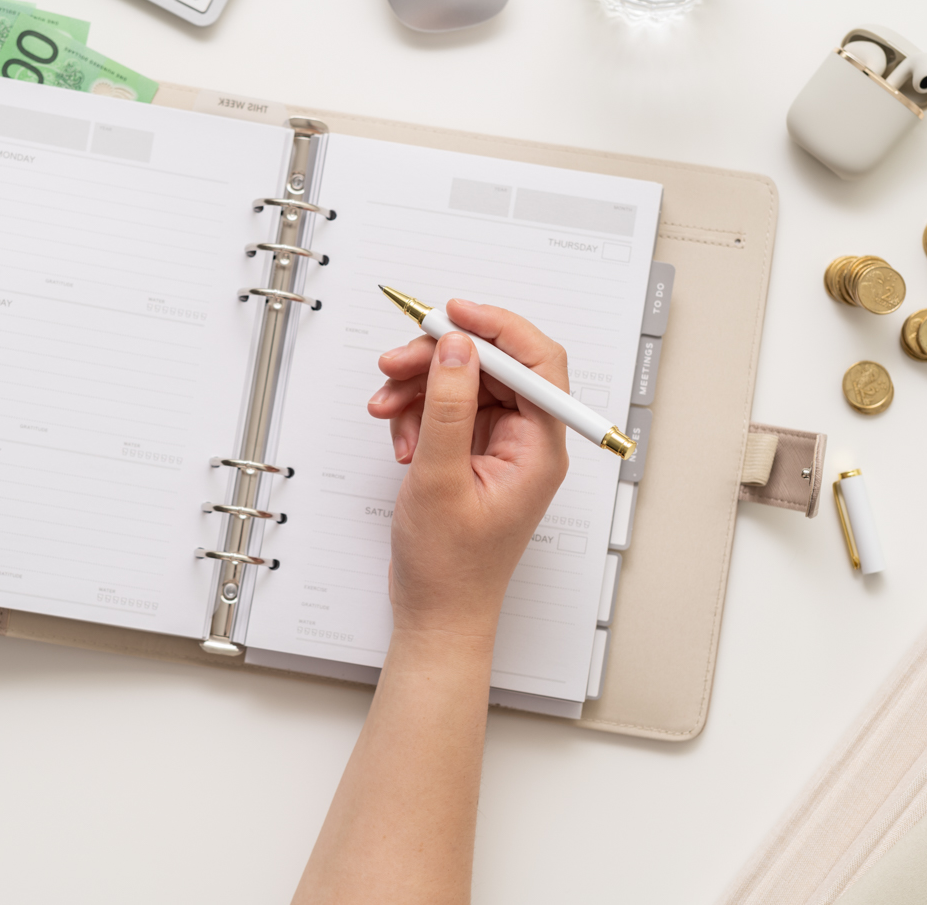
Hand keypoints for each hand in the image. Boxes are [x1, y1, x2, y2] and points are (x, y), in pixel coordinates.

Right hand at [366, 300, 569, 639]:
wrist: (436, 613)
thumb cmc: (451, 567)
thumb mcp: (440, 478)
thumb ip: (448, 408)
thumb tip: (458, 349)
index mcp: (539, 449)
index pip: (536, 362)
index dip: (496, 328)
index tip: (452, 314)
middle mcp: (526, 442)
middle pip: (491, 368)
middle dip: (439, 361)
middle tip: (395, 363)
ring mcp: (499, 448)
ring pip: (462, 385)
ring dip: (420, 389)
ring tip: (387, 410)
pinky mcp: (473, 454)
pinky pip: (447, 410)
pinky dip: (417, 414)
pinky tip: (401, 441)